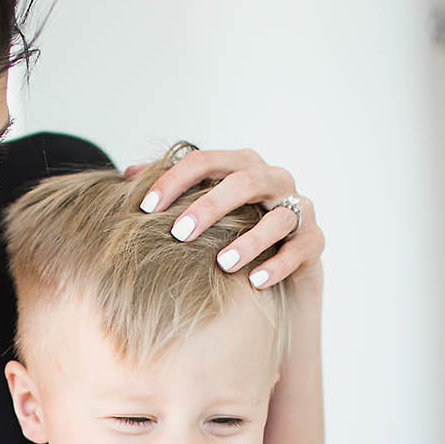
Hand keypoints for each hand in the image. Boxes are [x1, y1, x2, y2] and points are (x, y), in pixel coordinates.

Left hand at [123, 145, 322, 289]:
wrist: (283, 271)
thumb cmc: (234, 236)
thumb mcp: (204, 215)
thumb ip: (174, 193)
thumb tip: (129, 174)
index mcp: (242, 166)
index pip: (206, 161)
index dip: (174, 179)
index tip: (145, 207)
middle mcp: (274, 180)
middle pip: (244, 181)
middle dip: (210, 206)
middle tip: (179, 233)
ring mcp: (300, 209)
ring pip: (279, 217)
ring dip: (249, 240)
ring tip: (222, 264)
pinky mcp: (315, 242)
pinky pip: (301, 248)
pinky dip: (279, 264)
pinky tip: (255, 282)